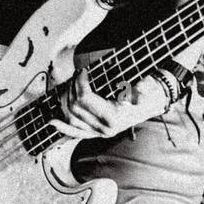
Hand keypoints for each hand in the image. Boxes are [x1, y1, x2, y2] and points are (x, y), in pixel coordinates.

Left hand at [50, 68, 169, 140]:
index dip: (79, 82)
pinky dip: (63, 127)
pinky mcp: (95, 133)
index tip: (83, 71)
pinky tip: (52, 122)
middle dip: (72, 87)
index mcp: (114, 117)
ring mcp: (99, 132)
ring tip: (69, 85)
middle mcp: (105, 129)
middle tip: (78, 74)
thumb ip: (142, 90)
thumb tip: (137, 91)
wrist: (152, 103)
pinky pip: (75, 132)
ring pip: (71, 117)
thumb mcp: (146, 87)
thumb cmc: (147, 92)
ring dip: (65, 100)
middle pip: (75, 106)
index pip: (85, 99)